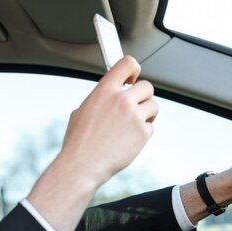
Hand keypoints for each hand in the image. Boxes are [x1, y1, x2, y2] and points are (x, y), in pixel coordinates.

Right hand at [59, 56, 157, 185]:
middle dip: (142, 96)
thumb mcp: (82, 111)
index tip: (132, 76)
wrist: (82, 165)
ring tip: (129, 127)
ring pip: (153, 106)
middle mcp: (121, 100)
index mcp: (104, 91)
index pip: (127, 64)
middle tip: (134, 107)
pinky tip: (127, 140)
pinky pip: (150, 127)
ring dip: (145, 115)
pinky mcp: (142, 133)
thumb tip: (110, 93)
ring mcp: (134, 116)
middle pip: (147, 86)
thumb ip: (100, 98)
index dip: (133, 69)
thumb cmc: (79, 142)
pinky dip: (142, 134)